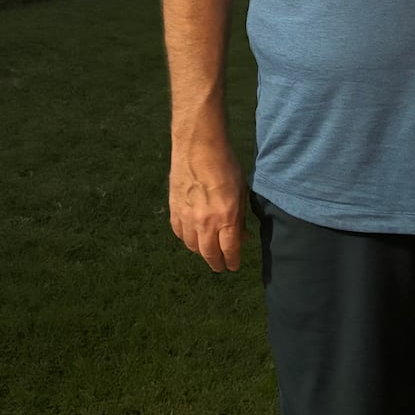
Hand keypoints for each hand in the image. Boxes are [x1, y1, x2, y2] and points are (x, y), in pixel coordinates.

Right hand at [169, 138, 246, 271]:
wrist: (197, 147)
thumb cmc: (225, 165)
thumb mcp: (240, 191)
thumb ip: (239, 217)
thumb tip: (241, 236)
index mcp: (226, 217)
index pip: (229, 250)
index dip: (232, 261)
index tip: (234, 266)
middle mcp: (205, 222)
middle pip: (209, 253)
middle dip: (216, 263)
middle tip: (220, 266)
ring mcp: (186, 217)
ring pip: (192, 246)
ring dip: (201, 251)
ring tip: (207, 250)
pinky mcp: (173, 210)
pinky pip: (179, 233)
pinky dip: (186, 238)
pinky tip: (192, 236)